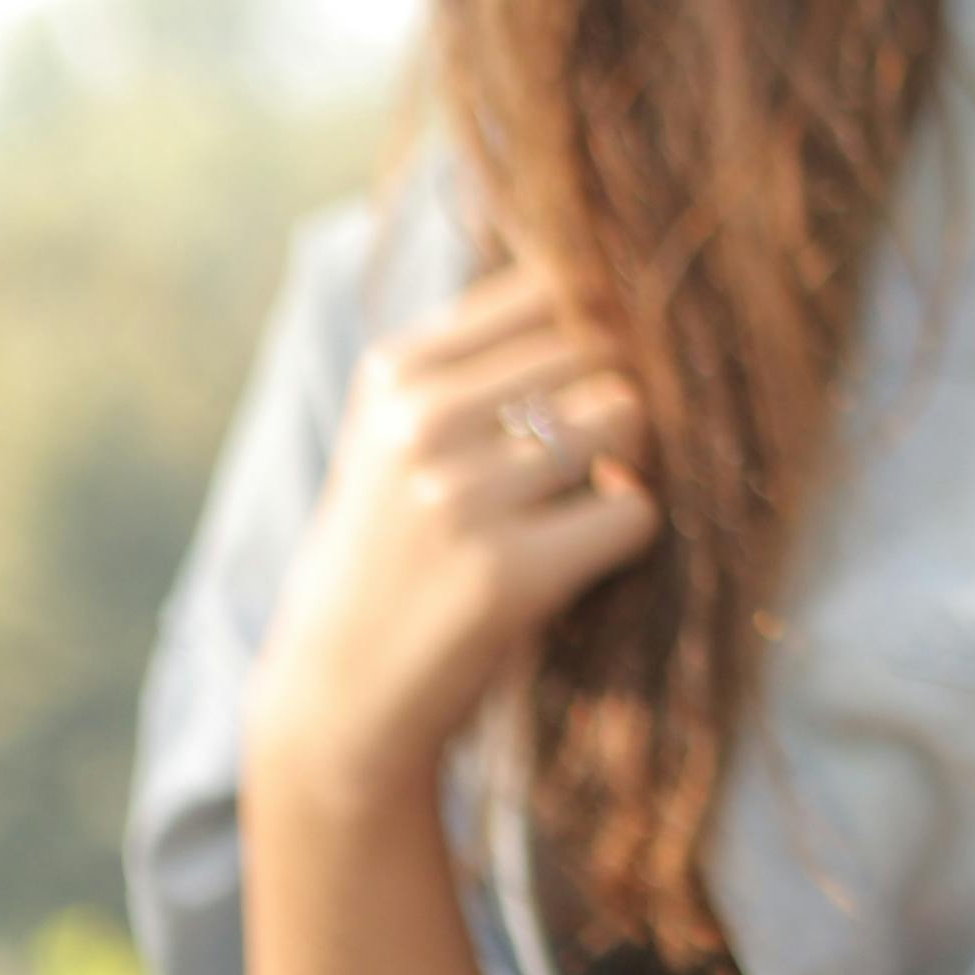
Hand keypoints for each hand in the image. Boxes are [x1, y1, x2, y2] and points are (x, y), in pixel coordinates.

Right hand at [243, 262, 661, 822]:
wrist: (340, 698)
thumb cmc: (397, 549)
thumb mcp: (403, 432)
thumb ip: (488, 355)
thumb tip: (613, 276)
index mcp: (396, 371)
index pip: (553, 282)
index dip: (596, 322)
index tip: (589, 369)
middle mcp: (420, 421)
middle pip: (602, 346)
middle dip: (616, 394)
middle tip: (585, 458)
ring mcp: (459, 497)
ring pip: (627, 414)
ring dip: (628, 460)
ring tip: (575, 503)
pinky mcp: (506, 573)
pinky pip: (635, 510)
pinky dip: (626, 534)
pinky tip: (576, 558)